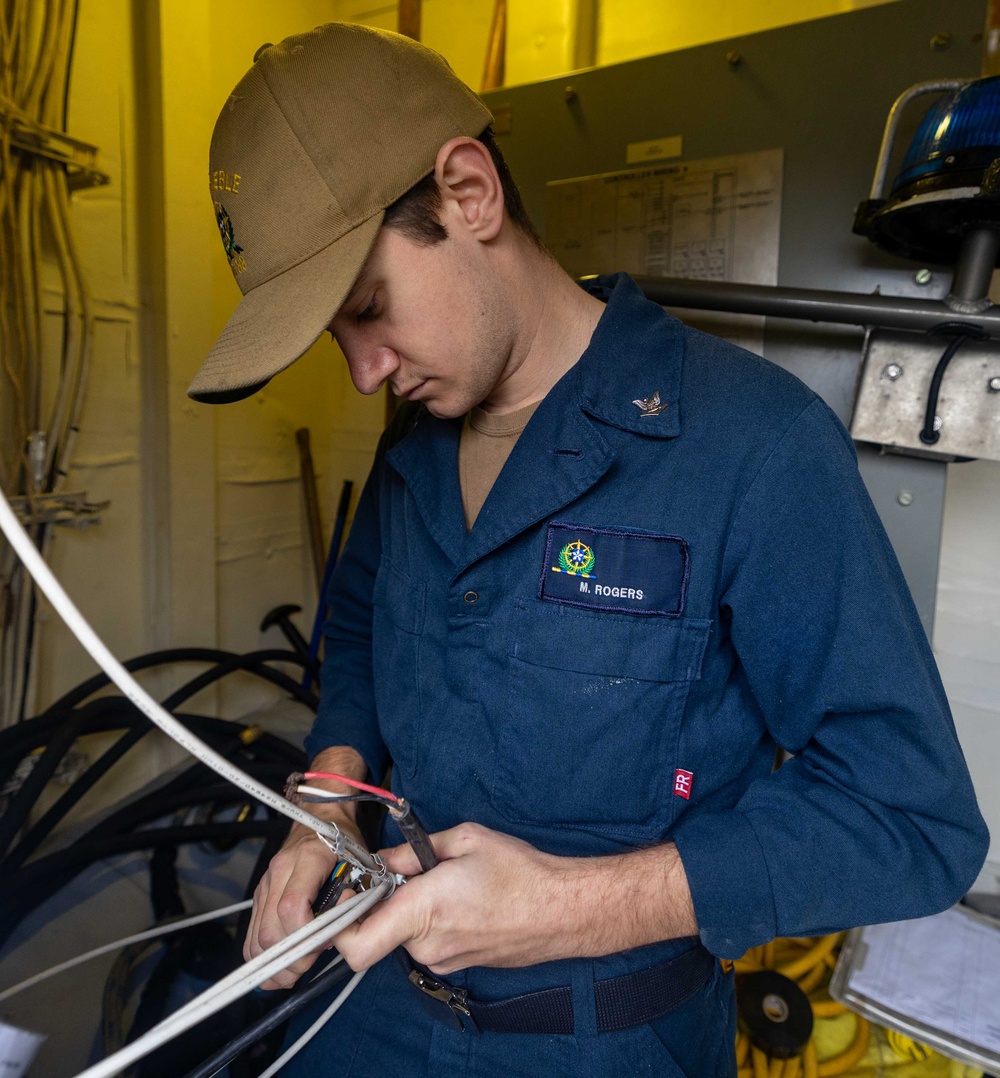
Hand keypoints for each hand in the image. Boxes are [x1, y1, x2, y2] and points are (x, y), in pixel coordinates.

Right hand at [243, 746, 368, 988]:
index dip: (305, 936)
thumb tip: (340, 932)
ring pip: (256, 936)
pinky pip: (252, 932)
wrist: (321, 813)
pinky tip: (279, 963)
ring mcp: (266, 883)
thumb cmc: (345, 840)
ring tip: (295, 971)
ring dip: (273, 963)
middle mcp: (280, 871)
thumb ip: (354, 894)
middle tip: (310, 966)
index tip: (323, 946)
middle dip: (290, 958)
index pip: (292, 907)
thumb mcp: (360, 861)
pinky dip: (262, 954)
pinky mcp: (260, 893)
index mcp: (307, 859)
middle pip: (271, 929)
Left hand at [333, 822, 697, 975]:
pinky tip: (461, 898)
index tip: (347, 895)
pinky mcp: (457, 963)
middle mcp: (426, 944)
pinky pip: (427, 941)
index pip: (356, 945)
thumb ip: (412, 851)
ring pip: (404, 934)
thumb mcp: (464, 839)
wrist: (563, 909)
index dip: (338, 925)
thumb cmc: (519, 871)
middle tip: (407, 870)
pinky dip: (431, 920)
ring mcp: (443, 959)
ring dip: (411, 909)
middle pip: (378, 930)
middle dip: (384, 901)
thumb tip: (382, 859)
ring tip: (446, 880)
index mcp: (422, 910)